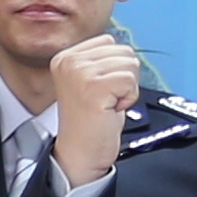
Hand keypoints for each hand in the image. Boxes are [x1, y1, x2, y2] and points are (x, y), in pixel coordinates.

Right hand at [45, 31, 142, 188]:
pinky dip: (128, 98)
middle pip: (123, 51)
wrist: (80, 154)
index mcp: (65, 57)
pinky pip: (130, 80)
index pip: (110, 42)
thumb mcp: (91, 81)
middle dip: (123, 77)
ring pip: (130, 64)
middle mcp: (69, 61)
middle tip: (105, 99)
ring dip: (127, 89)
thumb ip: (102, 61)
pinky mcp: (94, 87)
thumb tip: (125, 49)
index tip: (99, 90)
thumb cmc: (90, 122)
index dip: (115, 68)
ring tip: (108, 104)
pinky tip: (111, 110)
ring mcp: (80, 73)